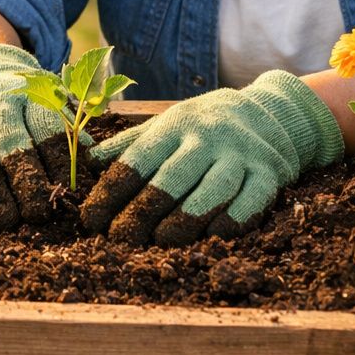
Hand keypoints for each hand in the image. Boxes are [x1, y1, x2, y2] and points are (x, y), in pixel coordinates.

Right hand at [0, 43, 91, 230]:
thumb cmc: (25, 110)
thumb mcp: (52, 107)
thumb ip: (73, 134)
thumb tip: (95, 167)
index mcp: (32, 94)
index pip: (49, 130)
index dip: (59, 165)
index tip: (67, 195)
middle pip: (12, 145)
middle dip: (26, 184)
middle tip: (37, 215)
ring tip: (2, 222)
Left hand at [80, 71, 343, 245]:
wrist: (265, 113)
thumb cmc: (198, 129)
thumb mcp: (162, 127)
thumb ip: (127, 146)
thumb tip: (86, 162)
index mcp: (175, 125)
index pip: (138, 159)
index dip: (111, 191)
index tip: (91, 219)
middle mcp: (208, 137)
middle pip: (172, 178)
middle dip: (143, 212)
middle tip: (120, 240)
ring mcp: (240, 155)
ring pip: (212, 191)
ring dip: (185, 220)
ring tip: (162, 242)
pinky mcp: (268, 174)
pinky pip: (251, 202)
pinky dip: (231, 221)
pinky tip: (212, 236)